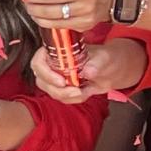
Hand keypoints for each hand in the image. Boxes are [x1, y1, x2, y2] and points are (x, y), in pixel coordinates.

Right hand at [28, 38, 143, 103]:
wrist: (112, 70)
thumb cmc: (105, 57)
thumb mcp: (104, 57)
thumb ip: (96, 63)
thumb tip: (88, 71)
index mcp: (57, 51)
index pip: (38, 62)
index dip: (45, 73)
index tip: (61, 82)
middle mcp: (53, 64)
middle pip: (41, 80)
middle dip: (57, 90)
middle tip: (75, 91)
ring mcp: (56, 77)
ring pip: (50, 91)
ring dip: (67, 96)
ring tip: (84, 91)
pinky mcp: (63, 88)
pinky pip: (62, 98)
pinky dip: (74, 99)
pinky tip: (86, 92)